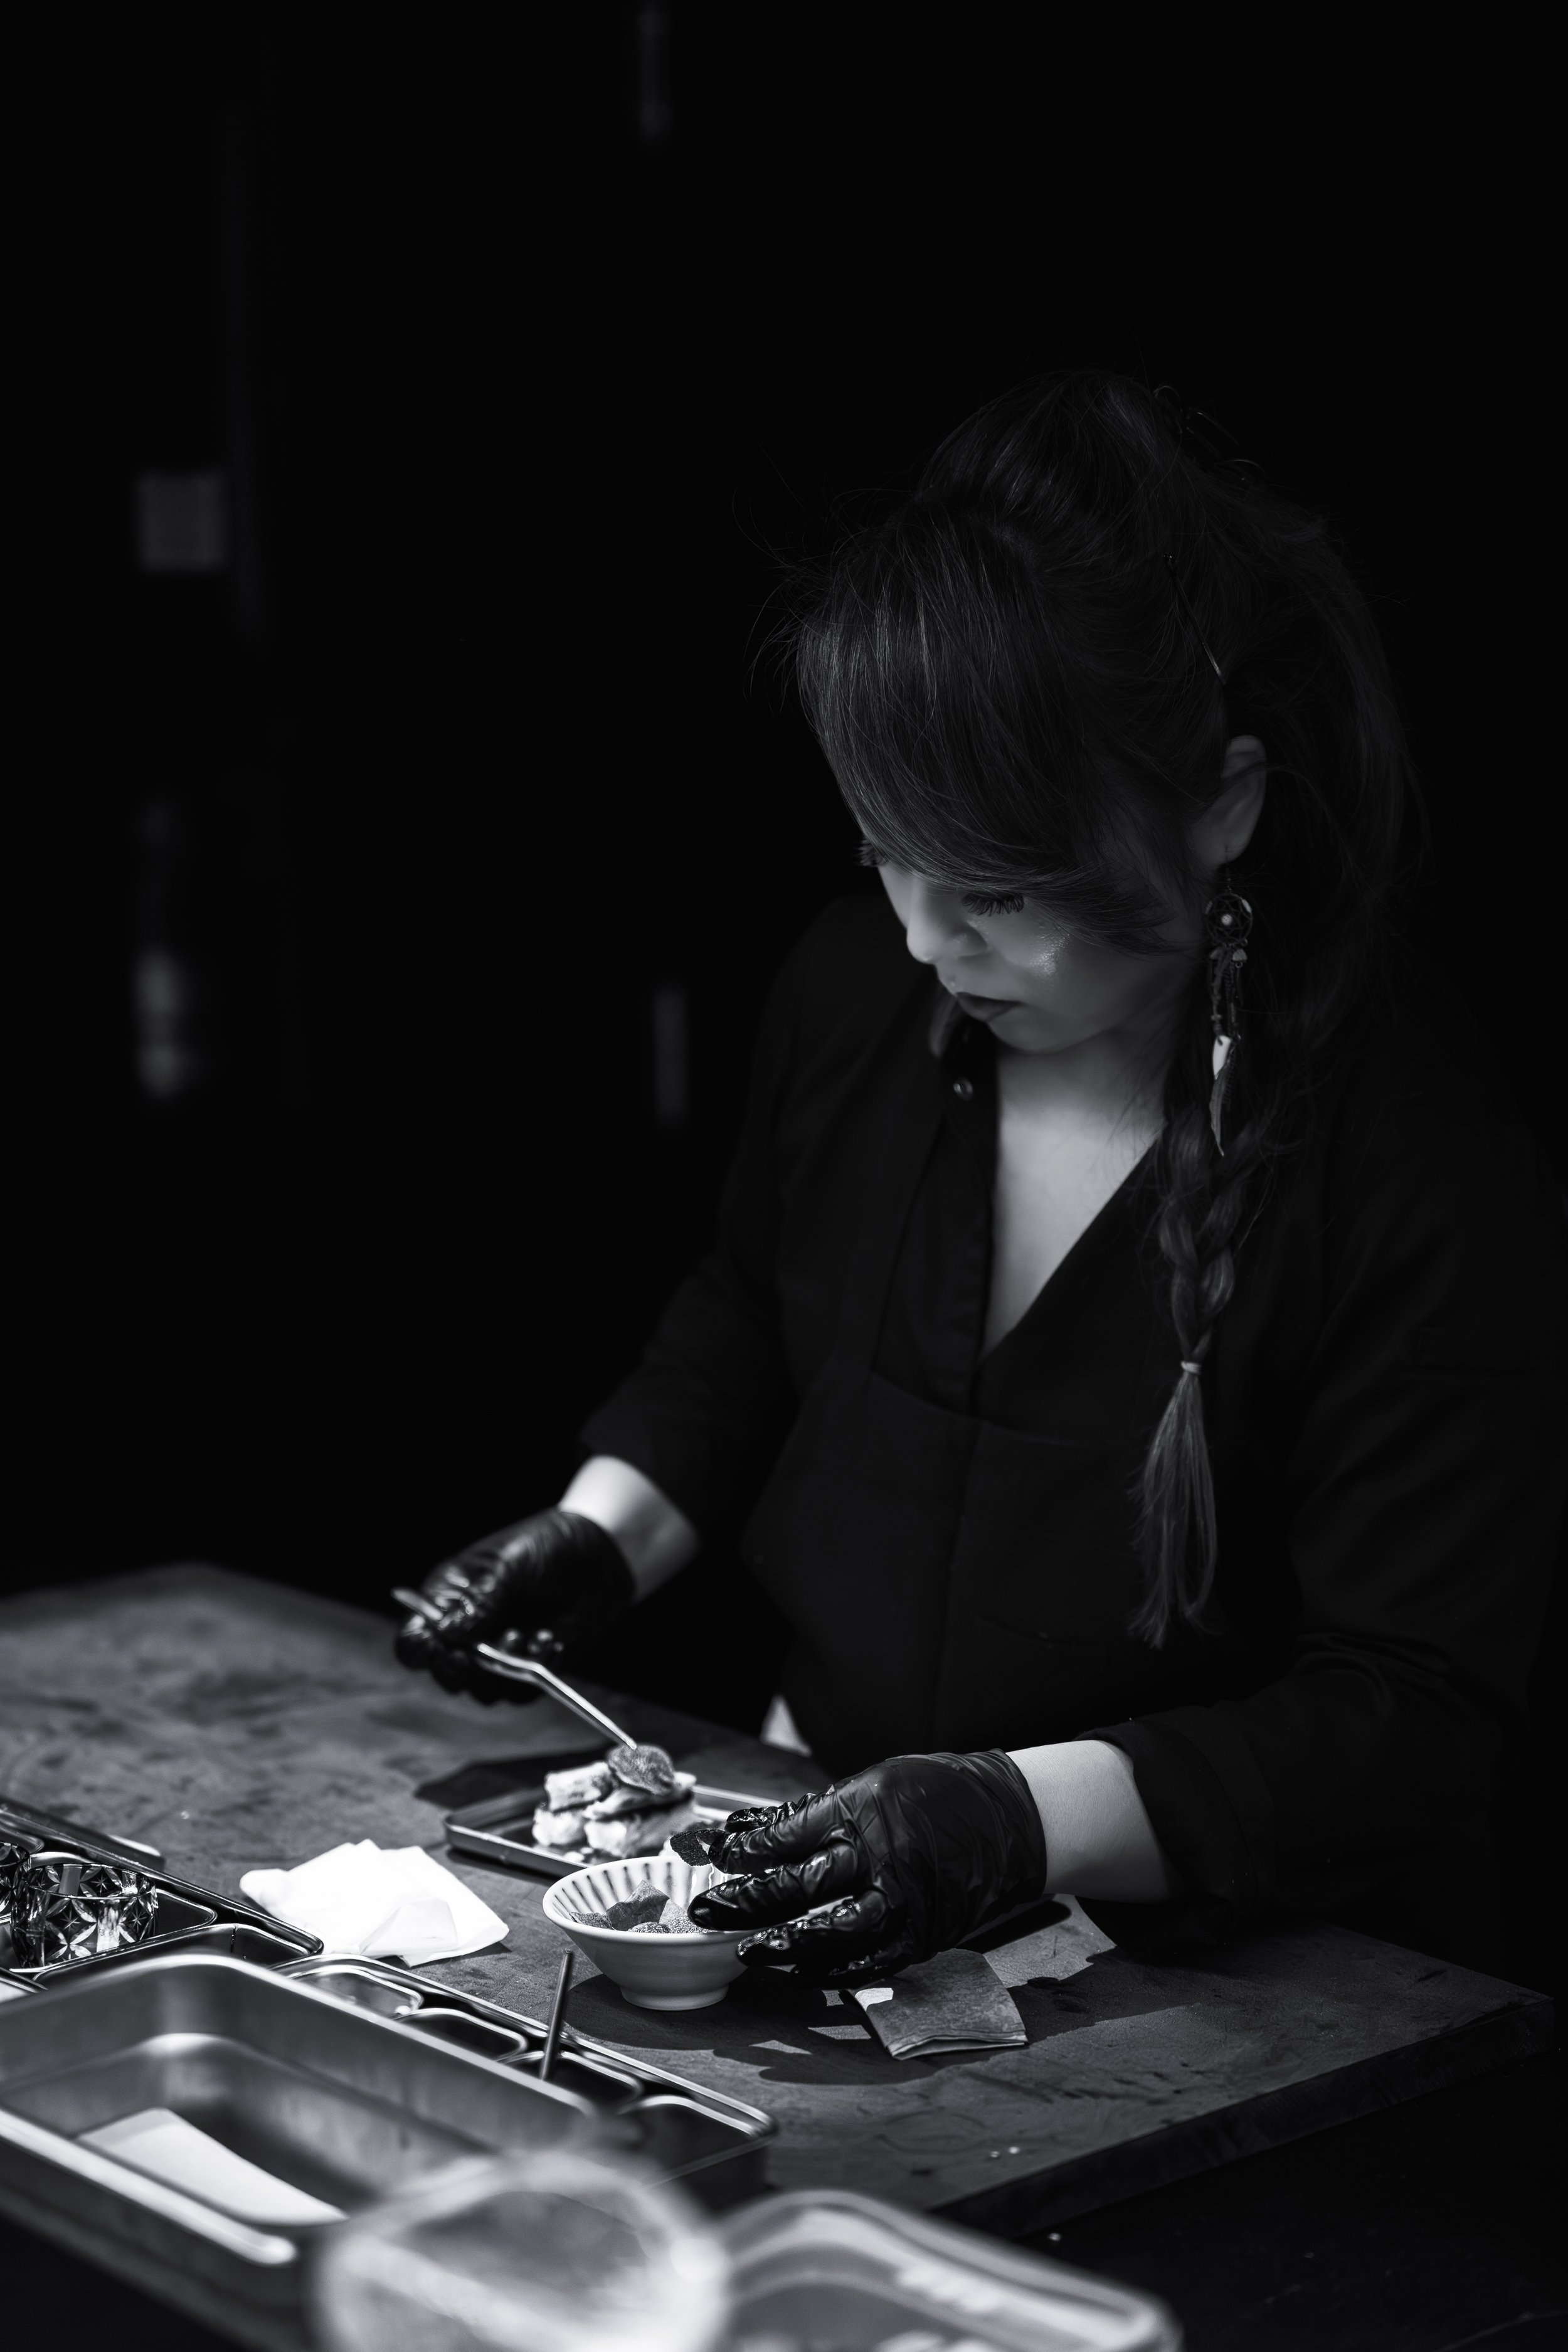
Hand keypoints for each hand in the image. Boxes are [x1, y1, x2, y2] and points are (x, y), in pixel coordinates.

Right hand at [393, 1509, 633, 1703]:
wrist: (602, 1557)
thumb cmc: (549, 1546)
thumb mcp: (510, 1563)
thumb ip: (479, 1599)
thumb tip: (445, 1632)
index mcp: (448, 1599)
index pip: (414, 1637)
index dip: (421, 1649)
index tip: (447, 1645)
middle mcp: (467, 1631)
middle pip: (444, 1671)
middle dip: (468, 1667)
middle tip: (497, 1645)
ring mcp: (497, 1652)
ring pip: (482, 1688)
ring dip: (506, 1668)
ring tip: (530, 1635)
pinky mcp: (527, 1667)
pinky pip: (520, 1690)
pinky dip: (536, 1672)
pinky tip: (550, 1640)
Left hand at [686, 1750, 1045, 1980]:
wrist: (1010, 1822)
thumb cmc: (935, 1795)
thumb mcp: (871, 1784)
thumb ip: (811, 1814)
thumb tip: (746, 1831)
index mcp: (863, 1810)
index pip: (786, 1834)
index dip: (743, 1848)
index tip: (710, 1854)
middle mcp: (880, 1857)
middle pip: (799, 1885)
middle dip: (746, 1901)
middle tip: (705, 1910)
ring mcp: (903, 1901)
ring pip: (832, 1933)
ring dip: (783, 1945)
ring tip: (747, 1953)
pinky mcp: (922, 1936)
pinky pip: (870, 1962)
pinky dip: (831, 1972)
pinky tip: (799, 1972)